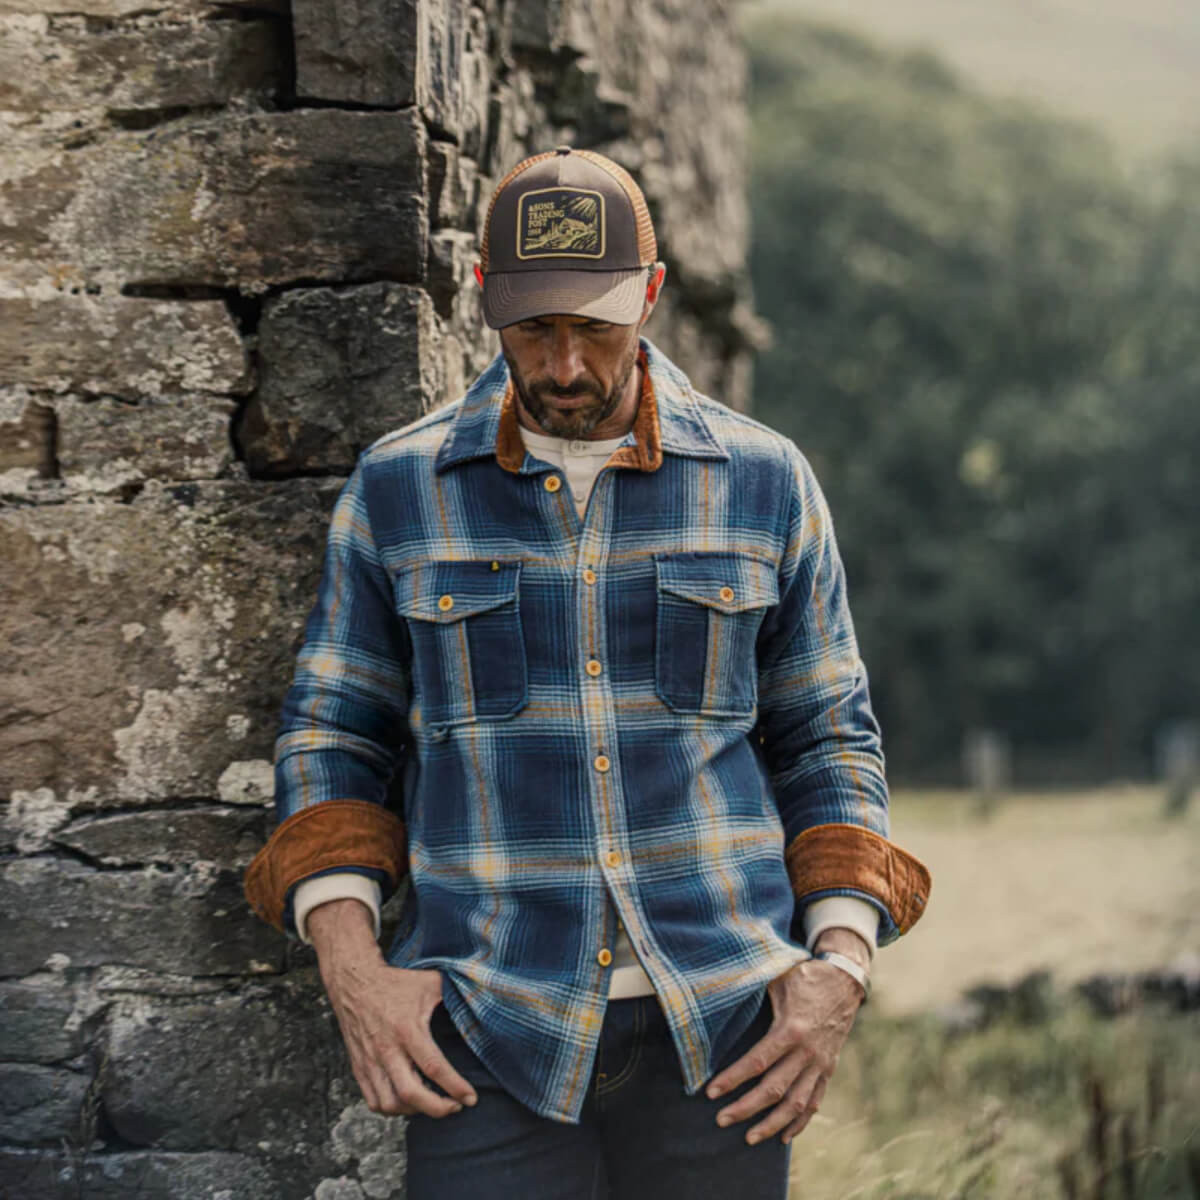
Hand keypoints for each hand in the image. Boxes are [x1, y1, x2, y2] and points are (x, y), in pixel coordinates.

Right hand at [307, 898, 476, 1118]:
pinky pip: (374, 1101)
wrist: (354, 982)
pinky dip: (393, 1109)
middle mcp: (387, 1050)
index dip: (455, 1087)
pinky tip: (409, 1101)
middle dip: (437, 1109)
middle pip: (411, 1094)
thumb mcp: (429, 983)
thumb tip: (482, 1000)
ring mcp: (371, 1062)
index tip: (471, 1098)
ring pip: (390, 1104)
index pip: (434, 1067)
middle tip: (455, 1107)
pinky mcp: (359, 1068)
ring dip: (415, 1111)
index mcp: (407, 1029)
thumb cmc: (396, 983)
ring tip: (433, 1103)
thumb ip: (454, 995)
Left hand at [705, 930, 867, 1145]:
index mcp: (792, 1030)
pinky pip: (815, 1101)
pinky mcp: (828, 1069)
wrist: (845, 981)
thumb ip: (753, 992)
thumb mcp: (777, 979)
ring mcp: (820, 1064)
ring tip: (748, 1138)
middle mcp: (807, 1052)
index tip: (711, 1092)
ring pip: (796, 1104)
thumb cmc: (805, 977)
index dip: (733, 1079)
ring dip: (771, 1123)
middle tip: (721, 1120)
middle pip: (774, 1089)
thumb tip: (719, 995)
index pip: (757, 1062)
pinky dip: (800, 1122)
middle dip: (745, 1108)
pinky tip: (783, 1136)